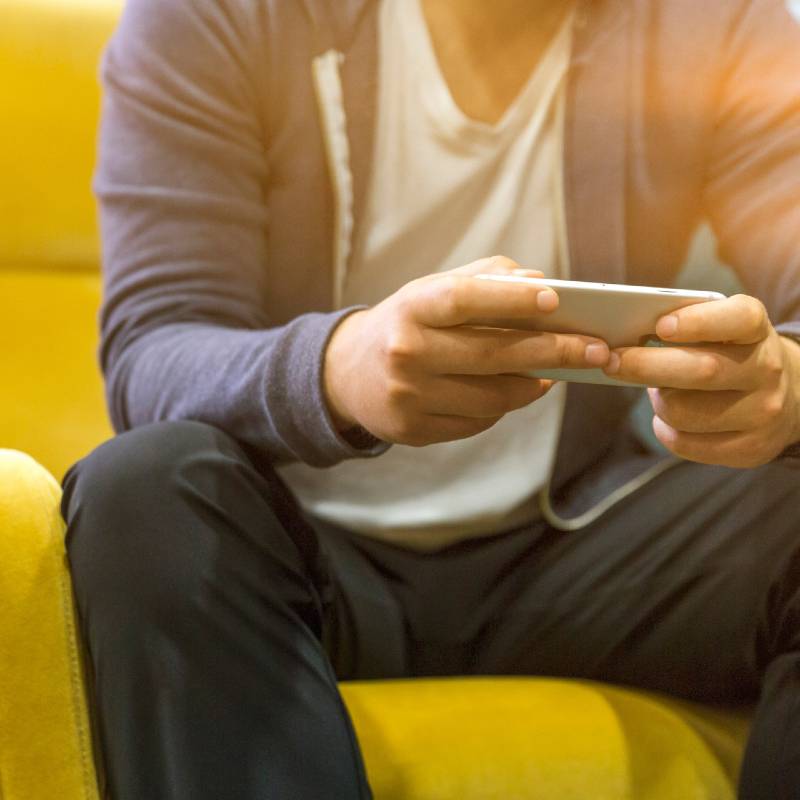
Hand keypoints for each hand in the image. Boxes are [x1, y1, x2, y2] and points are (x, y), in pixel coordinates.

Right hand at [323, 256, 610, 446]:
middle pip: (492, 355)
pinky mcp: (412, 430)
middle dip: (552, 352)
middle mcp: (406, 353)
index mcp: (410, 308)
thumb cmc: (404, 324)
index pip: (466, 300)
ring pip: (492, 398)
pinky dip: (502, 408)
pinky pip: (477, 423)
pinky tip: (510, 392)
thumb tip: (541, 283)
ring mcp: (408, 397)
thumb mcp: (430, 292)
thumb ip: (483, 280)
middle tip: (596, 350)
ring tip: (552, 374)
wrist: (347, 374)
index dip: (513, 300)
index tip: (557, 299)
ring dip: (532, 386)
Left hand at [603, 294, 799, 466]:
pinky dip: (664, 430)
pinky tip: (668, 419)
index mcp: (756, 330)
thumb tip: (627, 339)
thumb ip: (684, 327)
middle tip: (612, 362)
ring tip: (658, 392)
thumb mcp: (721, 331)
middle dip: (646, 366)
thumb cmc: (730, 355)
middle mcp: (767, 370)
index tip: (661, 326)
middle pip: (701, 370)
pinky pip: (686, 444)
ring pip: (685, 412)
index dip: (698, 322)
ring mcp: (763, 413)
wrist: (786, 396)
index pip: (737, 319)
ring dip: (657, 402)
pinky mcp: (750, 449)